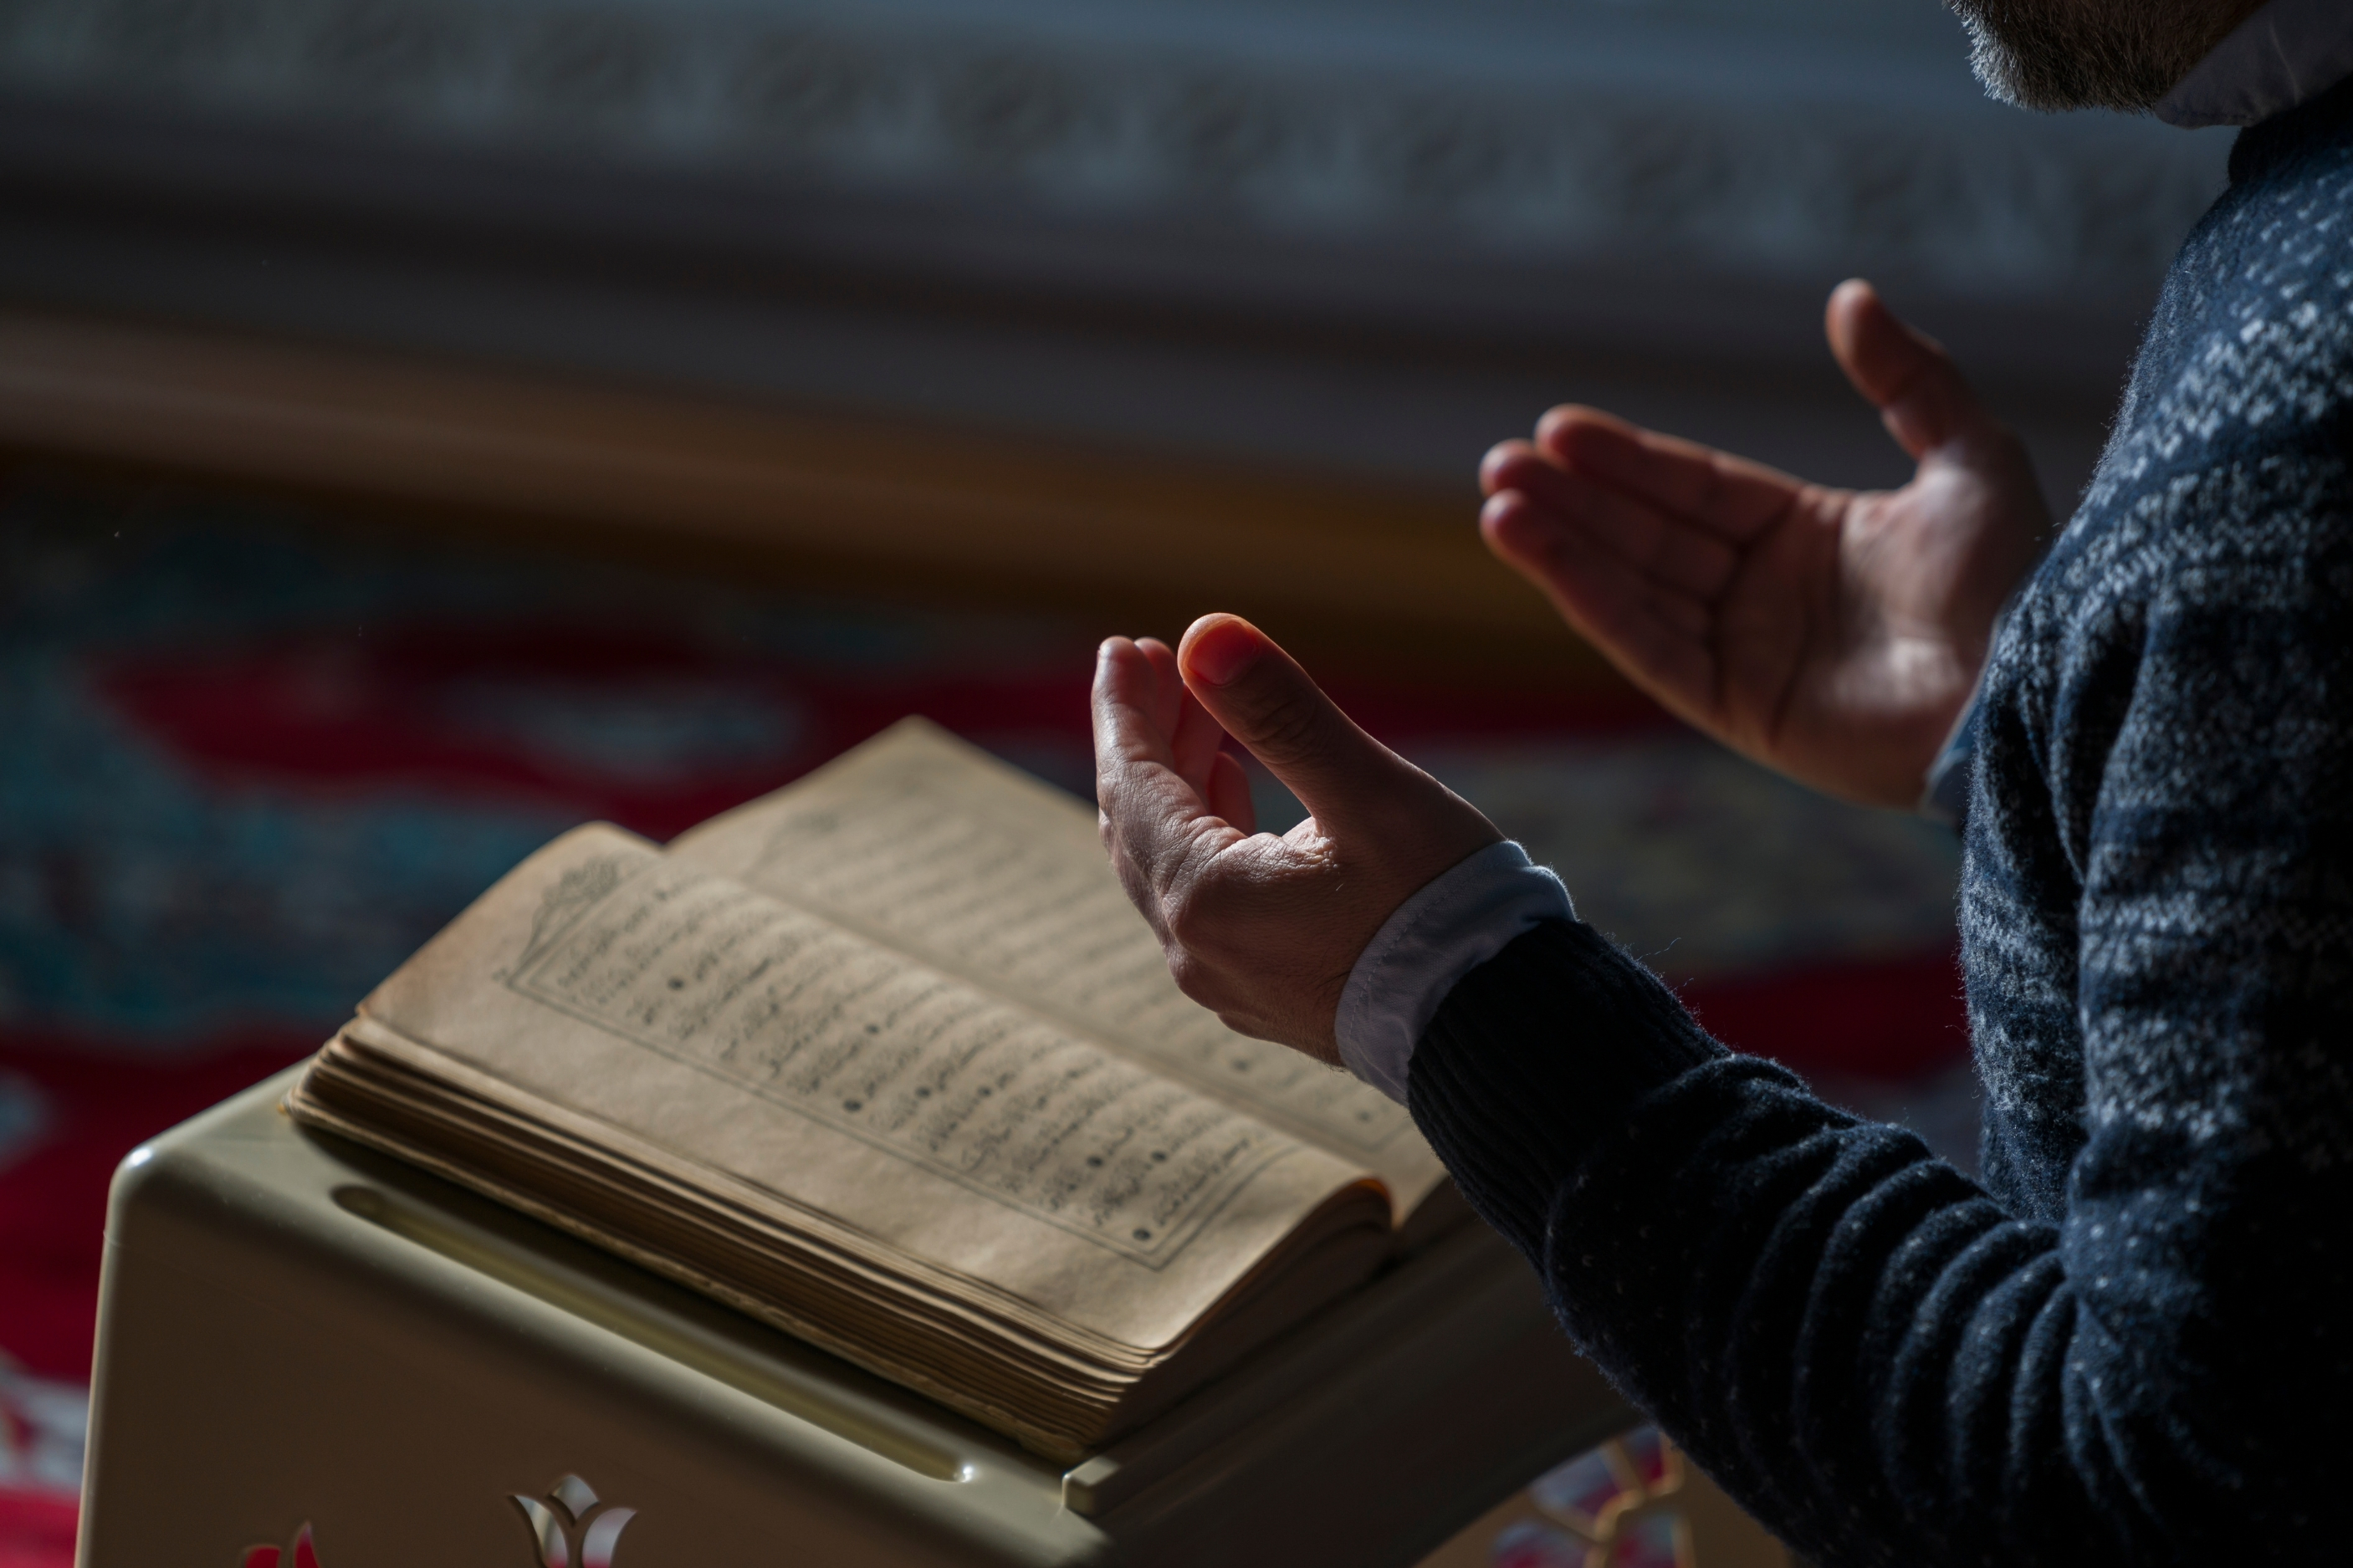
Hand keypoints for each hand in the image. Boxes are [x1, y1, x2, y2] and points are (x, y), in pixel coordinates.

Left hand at [1094, 616, 1500, 1061]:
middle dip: (1145, 736)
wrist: (1496, 1026)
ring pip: (1172, 860)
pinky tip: (1227, 787)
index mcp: (1207, 898)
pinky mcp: (1264, 992)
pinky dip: (1206, 831)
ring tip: (1200, 711)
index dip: (1123, 709)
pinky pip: (1205, 899)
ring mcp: (1226, 979)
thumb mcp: (1368, 794)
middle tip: (1154, 662)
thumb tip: (1205, 635)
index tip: (1121, 646)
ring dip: (1179, 780)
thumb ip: (1281, 713)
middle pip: (1139, 823)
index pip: (1131, 784)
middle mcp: (1196, 949)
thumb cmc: (1441, 908)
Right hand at [1480, 280, 2048, 807]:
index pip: (1694, 489)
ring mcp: (1747, 654)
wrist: (2029, 691)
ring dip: (1562, 547)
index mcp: (1810, 535)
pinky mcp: (1737, 710)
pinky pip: (1648, 646)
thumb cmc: (2018, 582)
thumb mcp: (1971, 457)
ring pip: (1633, 588)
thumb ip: (1909, 378)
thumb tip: (1848, 296)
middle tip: (1500, 463)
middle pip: (1647, 535)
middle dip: (1573, 500)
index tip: (1557, 430)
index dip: (1627, 460)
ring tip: (1496, 505)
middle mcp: (1766, 594)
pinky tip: (1540, 558)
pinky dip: (1590, 601)